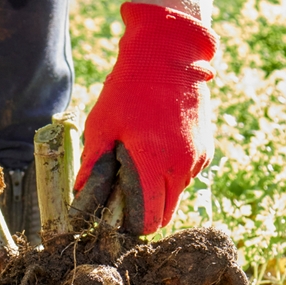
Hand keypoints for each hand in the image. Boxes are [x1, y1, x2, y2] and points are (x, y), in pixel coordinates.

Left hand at [71, 2, 217, 235]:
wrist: (168, 56)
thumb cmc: (130, 90)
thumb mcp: (101, 126)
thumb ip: (92, 165)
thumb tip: (79, 197)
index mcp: (156, 164)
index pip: (150, 219)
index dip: (133, 227)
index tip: (118, 221)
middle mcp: (183, 166)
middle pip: (166, 214)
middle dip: (146, 215)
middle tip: (124, 200)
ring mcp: (198, 158)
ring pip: (178, 196)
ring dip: (159, 193)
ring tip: (137, 169)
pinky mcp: (206, 149)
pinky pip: (187, 176)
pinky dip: (171, 175)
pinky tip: (154, 153)